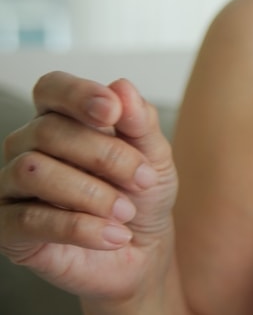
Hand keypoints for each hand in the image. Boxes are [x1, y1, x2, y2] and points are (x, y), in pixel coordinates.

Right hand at [0, 72, 177, 300]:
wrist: (141, 250)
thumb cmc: (141, 195)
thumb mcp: (153, 156)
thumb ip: (140, 121)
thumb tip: (121, 87)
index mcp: (60, 119)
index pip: (51, 88)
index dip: (78, 94)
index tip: (112, 111)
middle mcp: (27, 147)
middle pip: (48, 131)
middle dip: (104, 155)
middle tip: (142, 180)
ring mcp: (11, 187)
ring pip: (33, 171)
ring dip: (91, 194)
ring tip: (125, 213)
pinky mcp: (6, 228)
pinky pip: (30, 219)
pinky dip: (81, 228)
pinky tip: (114, 236)